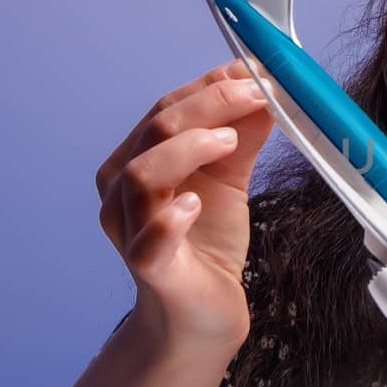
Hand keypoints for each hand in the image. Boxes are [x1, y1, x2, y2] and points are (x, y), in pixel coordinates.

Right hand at [95, 58, 274, 352]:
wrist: (202, 315)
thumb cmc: (207, 242)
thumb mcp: (230, 178)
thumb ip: (242, 135)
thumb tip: (264, 87)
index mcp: (138, 160)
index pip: (167, 109)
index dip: (210, 86)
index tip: (255, 71)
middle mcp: (123, 191)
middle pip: (155, 132)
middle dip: (208, 105)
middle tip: (256, 95)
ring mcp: (131, 230)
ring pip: (141, 175)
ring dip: (187, 148)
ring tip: (228, 142)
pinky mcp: (150, 269)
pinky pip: (148, 241)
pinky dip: (169, 218)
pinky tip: (194, 204)